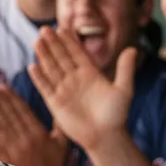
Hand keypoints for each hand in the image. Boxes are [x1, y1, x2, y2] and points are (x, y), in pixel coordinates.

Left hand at [0, 82, 69, 165]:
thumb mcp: (62, 144)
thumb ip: (59, 126)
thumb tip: (58, 107)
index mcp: (38, 134)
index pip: (22, 111)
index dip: (11, 98)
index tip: (2, 86)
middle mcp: (25, 141)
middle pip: (9, 117)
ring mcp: (14, 152)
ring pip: (0, 130)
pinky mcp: (6, 163)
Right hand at [28, 26, 135, 151]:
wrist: (106, 137)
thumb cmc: (116, 115)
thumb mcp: (124, 89)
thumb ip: (125, 69)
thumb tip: (133, 49)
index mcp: (90, 74)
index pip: (77, 53)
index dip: (69, 41)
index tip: (62, 27)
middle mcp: (75, 79)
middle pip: (62, 57)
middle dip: (53, 43)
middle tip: (44, 29)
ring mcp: (65, 90)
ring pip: (52, 69)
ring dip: (44, 56)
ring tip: (37, 42)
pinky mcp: (56, 103)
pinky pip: (45, 88)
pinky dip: (39, 78)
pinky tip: (32, 67)